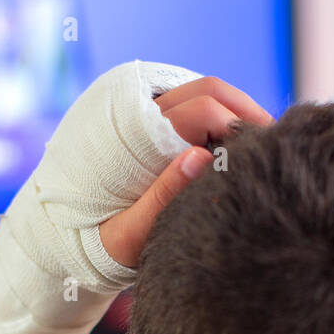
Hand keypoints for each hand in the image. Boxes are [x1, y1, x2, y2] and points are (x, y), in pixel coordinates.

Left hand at [99, 76, 273, 266]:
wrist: (61, 237)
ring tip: (254, 151)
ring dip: (231, 114)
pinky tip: (229, 151)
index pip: (205, 108)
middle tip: (273, 146)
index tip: (267, 154)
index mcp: (136, 135)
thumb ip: (164, 196)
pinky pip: (187, 106)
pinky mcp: (140, 121)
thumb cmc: (96, 244)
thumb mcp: (130, 232)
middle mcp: (136, 111)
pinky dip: (214, 120)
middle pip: (209, 89)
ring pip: (200, 93)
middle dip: (245, 111)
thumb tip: (203, 157)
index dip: (243, 126)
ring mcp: (137, 111)